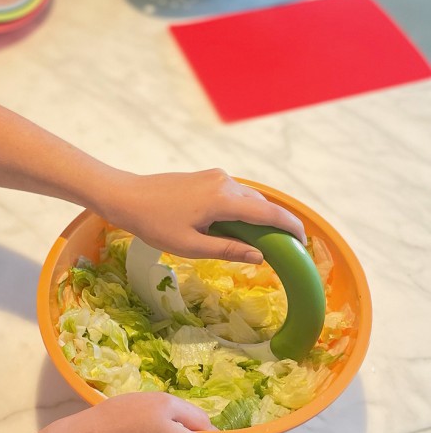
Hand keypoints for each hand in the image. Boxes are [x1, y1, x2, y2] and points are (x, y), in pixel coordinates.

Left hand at [101, 168, 306, 262]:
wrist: (128, 196)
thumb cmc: (155, 224)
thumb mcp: (191, 245)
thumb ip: (228, 249)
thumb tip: (261, 256)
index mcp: (223, 199)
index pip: (269, 213)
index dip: (290, 227)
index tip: (304, 242)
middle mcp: (225, 182)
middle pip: (261, 204)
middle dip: (276, 224)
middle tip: (284, 248)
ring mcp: (215, 176)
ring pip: (248, 198)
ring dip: (258, 217)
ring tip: (262, 241)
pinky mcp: (207, 176)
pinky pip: (234, 193)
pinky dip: (243, 209)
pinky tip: (237, 226)